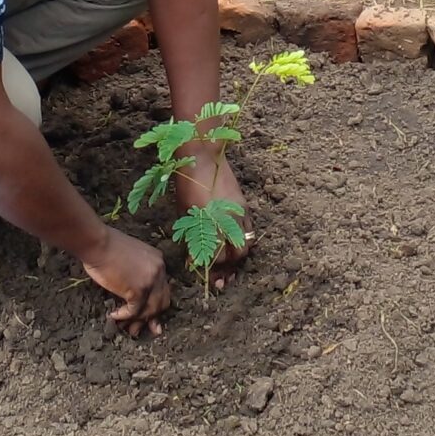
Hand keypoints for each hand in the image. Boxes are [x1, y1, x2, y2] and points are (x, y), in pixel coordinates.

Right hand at [82, 227, 171, 335]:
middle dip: (151, 317)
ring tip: (126, 327)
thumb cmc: (106, 247)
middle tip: (138, 328)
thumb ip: (137, 272)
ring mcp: (150, 280)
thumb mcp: (130, 257)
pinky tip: (114, 316)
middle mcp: (159, 270)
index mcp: (157, 260)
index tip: (147, 315)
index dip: (154, 303)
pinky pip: (135, 311)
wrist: (97, 242)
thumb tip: (132, 293)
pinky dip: (124, 316)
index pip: (162, 288)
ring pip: (150, 309)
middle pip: (162, 301)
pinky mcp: (138, 290)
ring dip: (137, 321)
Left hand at [176, 156, 252, 290]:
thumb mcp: (185, 213)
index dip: (212, 269)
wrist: (203, 156)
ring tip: (231, 267)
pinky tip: (236, 246)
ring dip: (239, 257)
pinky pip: (249, 230)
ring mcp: (240, 212)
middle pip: (236, 254)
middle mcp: (228, 220)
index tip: (207, 276)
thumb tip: (194, 259)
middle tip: (222, 279)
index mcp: (211, 223)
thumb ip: (191, 237)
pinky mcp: (244, 205)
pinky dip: (244, 241)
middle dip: (229, 269)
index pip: (217, 256)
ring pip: (247, 243)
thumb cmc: (187, 184)